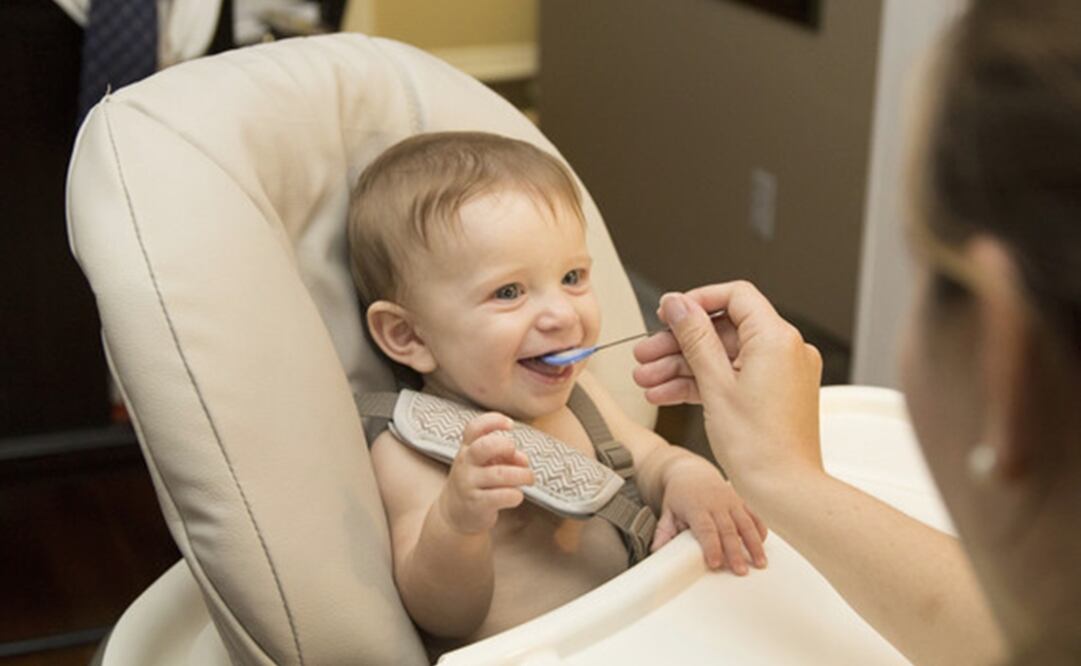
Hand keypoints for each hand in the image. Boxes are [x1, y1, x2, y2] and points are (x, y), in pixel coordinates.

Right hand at [437, 413, 533, 534]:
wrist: (454, 514)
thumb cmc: (477, 482)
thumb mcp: (485, 464)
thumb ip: (505, 456)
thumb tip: (523, 460)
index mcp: (467, 449)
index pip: (474, 428)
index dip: (493, 421)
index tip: (510, 425)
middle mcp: (465, 464)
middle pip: (485, 446)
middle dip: (507, 447)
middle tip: (515, 454)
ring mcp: (469, 484)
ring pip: (501, 474)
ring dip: (522, 475)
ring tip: (528, 479)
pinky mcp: (477, 504)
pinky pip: (502, 496)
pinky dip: (516, 495)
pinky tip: (516, 496)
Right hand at [633, 282, 823, 489]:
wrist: (784, 491)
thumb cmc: (759, 447)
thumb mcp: (715, 384)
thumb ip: (694, 337)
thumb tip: (678, 305)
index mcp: (776, 338)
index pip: (735, 297)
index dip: (697, 302)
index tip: (668, 314)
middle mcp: (785, 350)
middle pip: (723, 330)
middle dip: (679, 343)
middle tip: (646, 355)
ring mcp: (781, 373)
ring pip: (723, 357)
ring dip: (682, 367)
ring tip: (647, 380)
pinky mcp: (774, 394)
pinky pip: (733, 377)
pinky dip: (702, 383)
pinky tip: (668, 394)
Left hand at [652, 458, 767, 573]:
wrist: (690, 471)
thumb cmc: (678, 495)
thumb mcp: (667, 511)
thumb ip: (663, 532)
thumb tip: (656, 552)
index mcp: (696, 506)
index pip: (705, 529)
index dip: (711, 546)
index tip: (715, 563)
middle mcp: (716, 503)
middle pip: (728, 530)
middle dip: (735, 552)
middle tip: (740, 571)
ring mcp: (731, 501)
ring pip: (746, 524)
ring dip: (754, 544)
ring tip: (760, 564)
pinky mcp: (740, 501)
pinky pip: (753, 516)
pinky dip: (760, 530)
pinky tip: (763, 546)